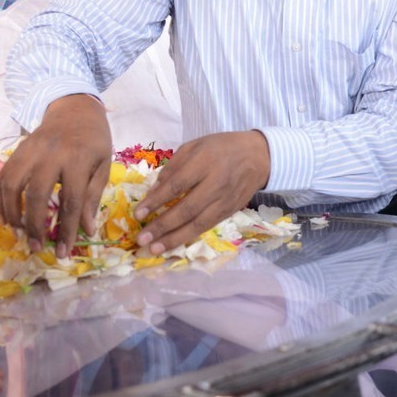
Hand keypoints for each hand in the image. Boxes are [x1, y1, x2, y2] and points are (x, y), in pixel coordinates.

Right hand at [0, 94, 111, 253]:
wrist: (74, 109)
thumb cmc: (94, 141)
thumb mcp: (103, 166)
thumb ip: (93, 197)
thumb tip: (87, 230)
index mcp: (78, 159)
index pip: (71, 201)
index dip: (68, 230)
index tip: (64, 252)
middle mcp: (51, 154)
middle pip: (36, 194)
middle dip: (34, 225)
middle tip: (36, 247)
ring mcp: (30, 150)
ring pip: (12, 185)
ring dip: (12, 213)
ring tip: (18, 232)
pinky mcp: (17, 150)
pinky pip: (3, 176)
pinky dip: (1, 198)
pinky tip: (6, 215)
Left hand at [133, 130, 269, 254]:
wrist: (258, 157)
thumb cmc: (221, 147)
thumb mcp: (195, 146)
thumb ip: (173, 167)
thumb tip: (153, 191)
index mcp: (204, 162)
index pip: (177, 185)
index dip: (156, 201)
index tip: (138, 214)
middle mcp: (216, 183)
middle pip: (186, 209)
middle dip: (162, 226)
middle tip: (141, 238)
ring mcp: (224, 201)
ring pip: (197, 224)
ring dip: (174, 239)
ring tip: (154, 250)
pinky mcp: (230, 212)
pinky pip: (207, 227)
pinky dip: (189, 237)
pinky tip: (174, 244)